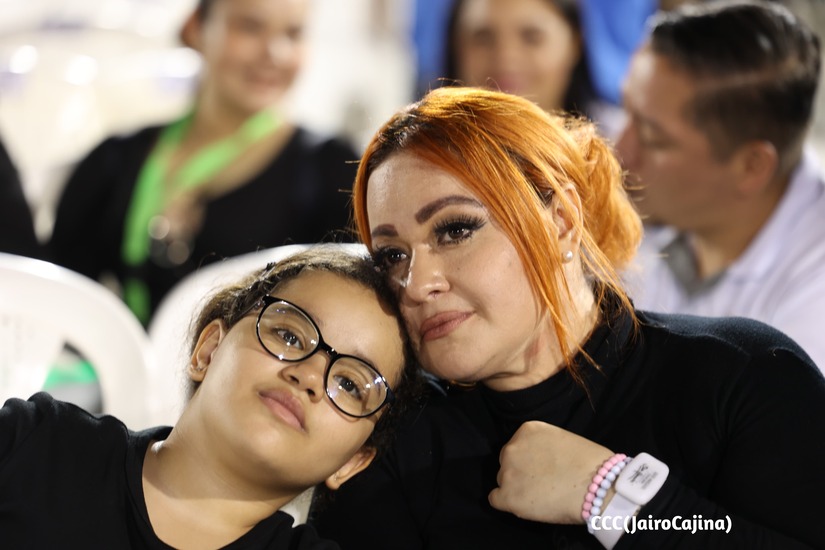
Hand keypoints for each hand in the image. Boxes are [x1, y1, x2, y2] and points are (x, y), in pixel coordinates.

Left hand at [488, 421, 613, 523]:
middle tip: (541, 483)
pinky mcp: (508, 496)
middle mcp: (512, 448)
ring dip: (517, 488)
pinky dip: (508, 503)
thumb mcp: (560, 439)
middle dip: (520, 472)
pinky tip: (525, 505)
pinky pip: (495, 500)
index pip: (517, 446)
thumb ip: (541, 447)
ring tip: (540, 495)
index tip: (543, 468)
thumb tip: (535, 461)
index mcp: (526, 430)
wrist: (598, 486)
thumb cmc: (588, 462)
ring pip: (504, 481)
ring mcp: (508, 472)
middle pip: (507, 463)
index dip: (530, 460)